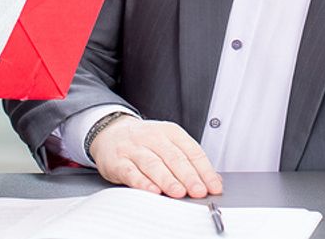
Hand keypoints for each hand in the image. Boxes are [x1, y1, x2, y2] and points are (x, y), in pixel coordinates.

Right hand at [88, 116, 223, 198]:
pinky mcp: (118, 161)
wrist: (111, 131)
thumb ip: (189, 160)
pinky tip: (152, 190)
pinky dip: (142, 182)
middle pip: (174, 157)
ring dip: (167, 179)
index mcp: (170, 132)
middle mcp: (153, 137)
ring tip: (179, 192)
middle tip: (198, 191)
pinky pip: (131, 172)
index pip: (191, 151)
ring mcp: (134, 149)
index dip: (204, 170)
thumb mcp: (168, 142)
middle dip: (188, 176)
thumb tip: (213, 180)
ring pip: (153, 164)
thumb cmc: (145, 141)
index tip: (213, 186)